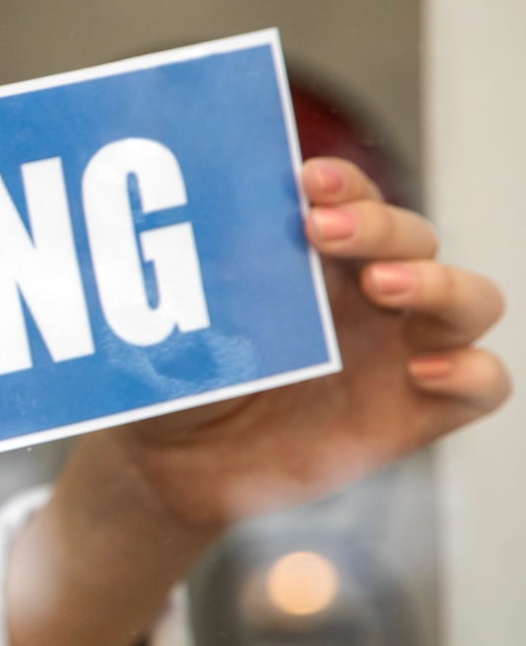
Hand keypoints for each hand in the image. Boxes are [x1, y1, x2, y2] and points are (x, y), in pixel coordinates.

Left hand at [11, 156, 506, 645]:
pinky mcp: (418, 409)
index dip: (340, 181)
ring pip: (468, 298)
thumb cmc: (174, 375)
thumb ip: (188, 280)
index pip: (352, 195)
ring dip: (436, 281)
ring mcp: (401, 348)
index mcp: (316, 255)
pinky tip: (424, 371)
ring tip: (383, 285)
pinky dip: (470, 372)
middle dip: (376, 222)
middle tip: (319, 229)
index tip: (302, 181)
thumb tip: (163, 229)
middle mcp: (369, 292)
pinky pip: (482, 385)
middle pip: (412, 235)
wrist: (168, 464)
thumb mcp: (170, 321)